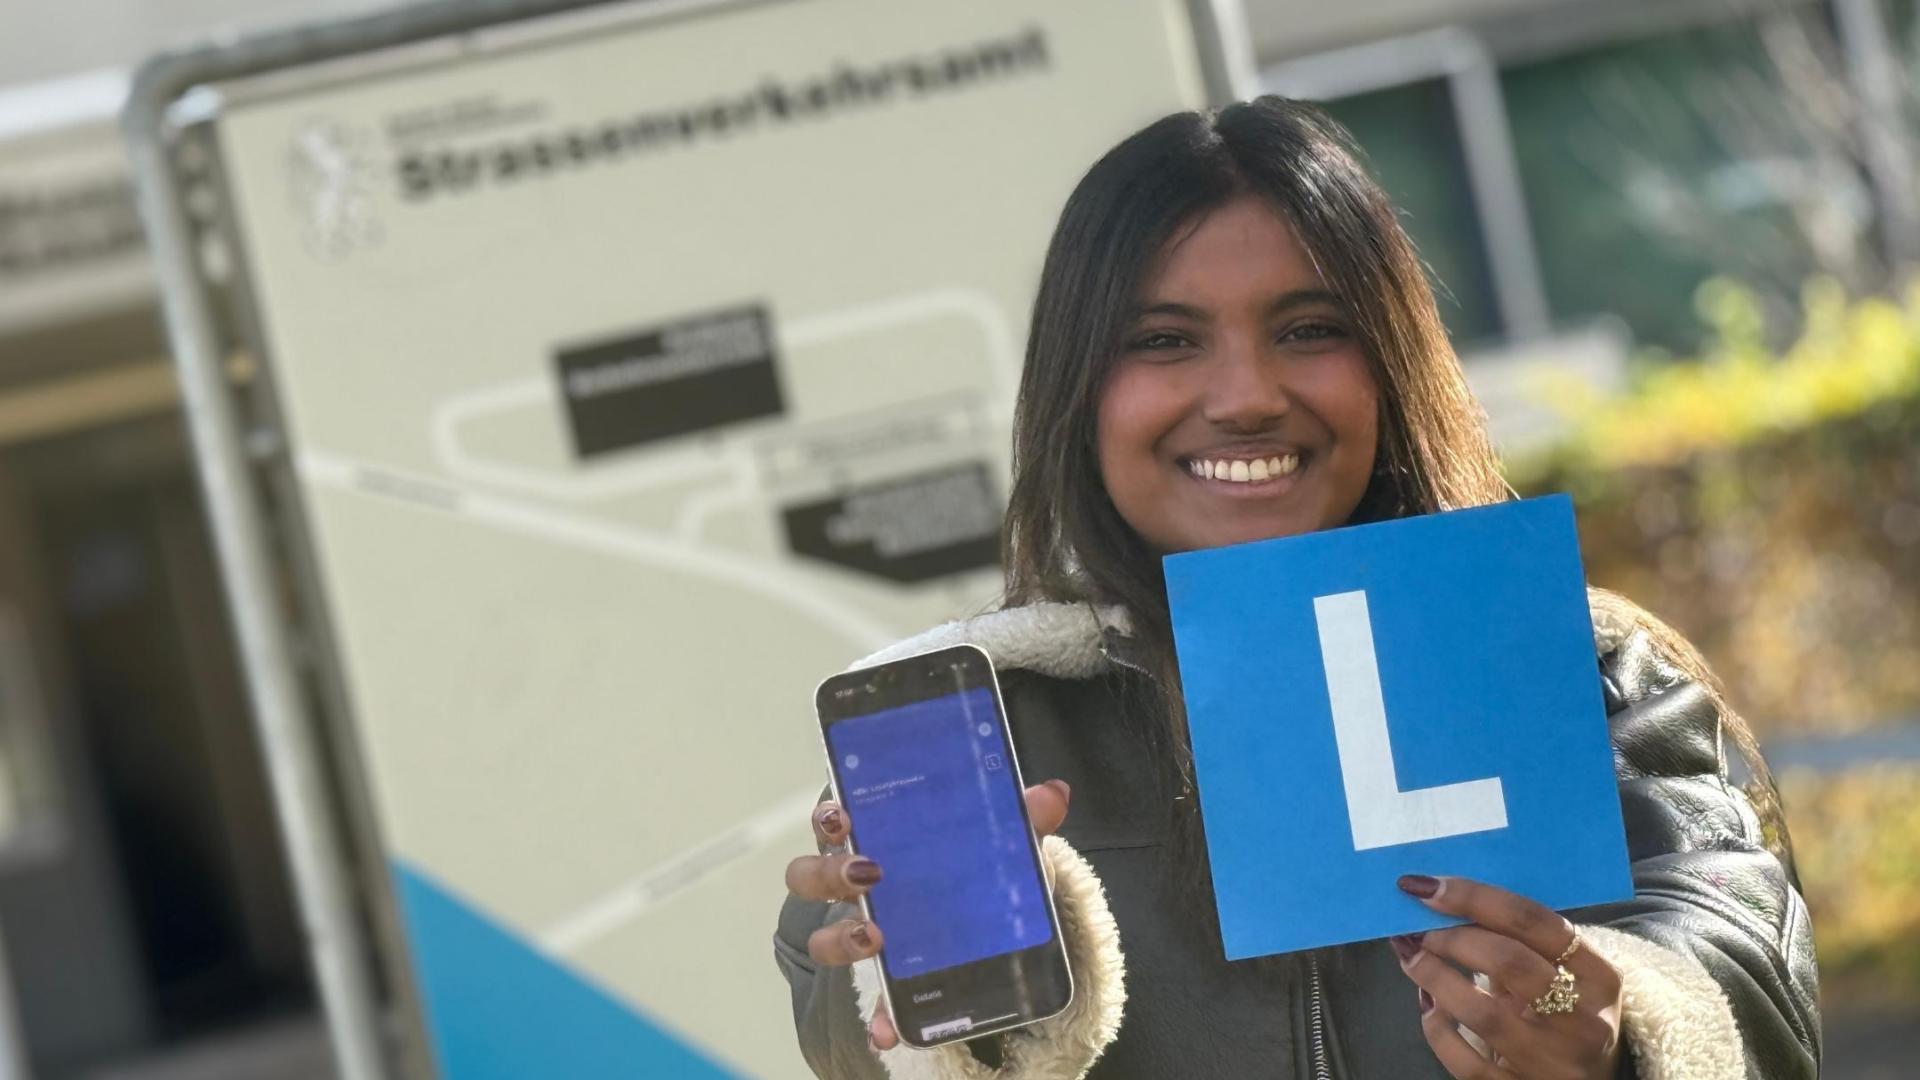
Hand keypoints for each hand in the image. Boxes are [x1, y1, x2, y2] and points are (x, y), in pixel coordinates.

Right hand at [782, 780, 1070, 1051]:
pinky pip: (875, 1001)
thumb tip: (1053, 794)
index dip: (828, 815)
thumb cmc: (974, 868)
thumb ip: (1020, 817)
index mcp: (878, 840)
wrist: (992, 925)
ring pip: (823, 938)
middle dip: (827, 873)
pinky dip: (881, 1015)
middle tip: (867, 873)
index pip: (835, 819)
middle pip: (811, 875)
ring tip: (872, 939)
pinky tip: (890, 1027)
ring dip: (840, 938)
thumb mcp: (999, 842)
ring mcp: (866, 933)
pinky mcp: (890, 980)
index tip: (843, 815)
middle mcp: (859, 885)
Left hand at [1391, 875, 1622, 1078]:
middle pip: (1509, 961)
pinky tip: (1429, 1006)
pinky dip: (1437, 1028)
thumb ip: (1517, 942)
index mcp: (1599, 977)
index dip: (1473, 897)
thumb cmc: (1562, 1014)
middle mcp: (1584, 1021)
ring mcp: (1553, 1062)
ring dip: (1435, 978)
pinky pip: (1466, 1061)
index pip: (1535, 921)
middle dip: (1452, 938)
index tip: (1426, 886)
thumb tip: (1437, 899)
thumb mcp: (1559, 976)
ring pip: (1483, 1014)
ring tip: (1412, 958)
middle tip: (1420, 930)